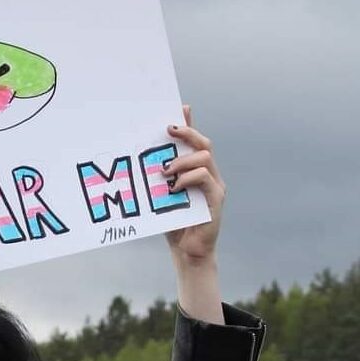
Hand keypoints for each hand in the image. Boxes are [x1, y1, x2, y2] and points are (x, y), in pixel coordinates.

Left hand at [163, 106, 224, 264]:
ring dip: (182, 160)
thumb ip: (158, 178)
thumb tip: (144, 161)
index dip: (189, 123)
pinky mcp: (216, 199)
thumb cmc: (171, 222)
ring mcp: (214, 186)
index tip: (179, 109)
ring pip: (204, 158)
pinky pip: (205, 178)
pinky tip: (174, 187)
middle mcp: (209, 174)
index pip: (195, 141)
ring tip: (165, 171)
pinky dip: (188, 178)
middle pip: (203, 144)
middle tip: (168, 131)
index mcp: (196, 170)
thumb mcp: (161, 195)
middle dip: (187, 133)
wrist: (187, 252)